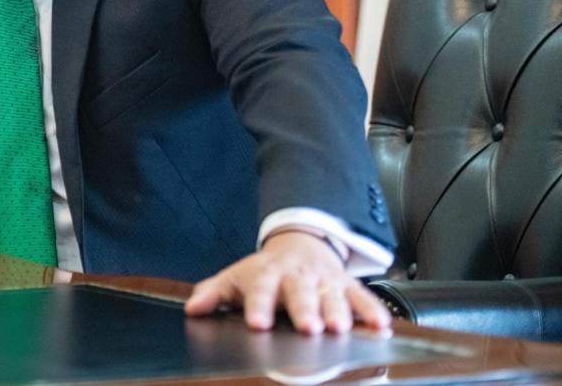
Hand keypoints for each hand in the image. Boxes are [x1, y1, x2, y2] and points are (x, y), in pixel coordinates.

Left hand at [183, 228, 391, 334]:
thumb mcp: (235, 278)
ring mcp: (323, 280)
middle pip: (300, 293)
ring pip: (332, 294)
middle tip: (308, 327)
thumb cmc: (264, 271)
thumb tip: (192, 308)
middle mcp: (297, 277)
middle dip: (305, 310)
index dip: (258, 306)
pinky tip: (379, 325)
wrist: (299, 244)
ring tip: (340, 327)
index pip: (260, 290)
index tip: (257, 324)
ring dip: (338, 310)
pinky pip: (362, 296)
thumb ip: (214, 293)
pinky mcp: (346, 284)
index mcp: (267, 275)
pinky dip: (372, 310)